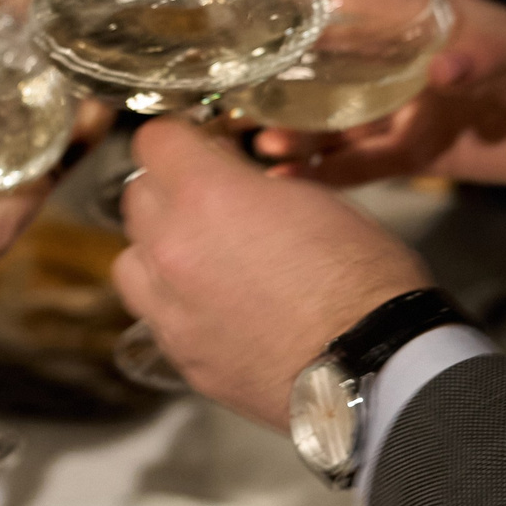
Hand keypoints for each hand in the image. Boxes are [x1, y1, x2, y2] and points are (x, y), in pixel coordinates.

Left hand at [115, 119, 431, 428]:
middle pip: (136, 198)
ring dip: (159, 251)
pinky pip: (156, 316)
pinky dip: (175, 304)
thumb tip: (231, 179)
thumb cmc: (364, 278)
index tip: (201, 146)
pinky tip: (217, 308)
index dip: (181, 139)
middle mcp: (173, 248)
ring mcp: (170, 309)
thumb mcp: (316, 198)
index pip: (154, 141)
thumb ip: (253, 184)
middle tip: (210, 201)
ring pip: (132, 260)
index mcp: (206, 195)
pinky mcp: (181, 356)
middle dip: (169, 191)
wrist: (373, 367)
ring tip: (203, 259)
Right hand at [253, 0, 505, 200]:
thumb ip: (488, 57)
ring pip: (333, 118)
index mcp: (418, 20)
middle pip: (323, 66)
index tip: (233, 0)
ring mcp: (403, 109)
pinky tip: (288, 181)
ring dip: (295, 131)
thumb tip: (444, 67)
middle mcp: (398, 61)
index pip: (345, 1)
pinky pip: (361, 164)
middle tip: (230, 96)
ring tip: (262, 145)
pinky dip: (326, 173)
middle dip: (275, 78)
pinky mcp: (415, 154)